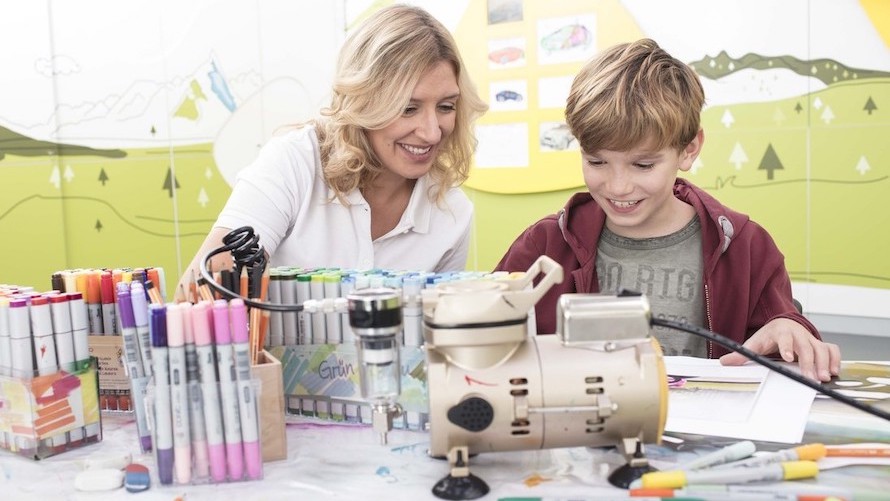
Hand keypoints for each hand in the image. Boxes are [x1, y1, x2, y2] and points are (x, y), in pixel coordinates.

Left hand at [719, 318, 840, 381]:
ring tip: (826, 378)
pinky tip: (835, 372)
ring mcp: (811, 338)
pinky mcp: (820, 343)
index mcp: (781, 332)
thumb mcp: (754, 343)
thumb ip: (741, 353)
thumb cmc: (769, 336)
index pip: (784, 338)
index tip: (788, 358)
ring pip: (822, 348)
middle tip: (813, 377)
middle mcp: (798, 334)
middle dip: (810, 362)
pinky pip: (832, 349)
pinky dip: (835, 359)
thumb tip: (724, 362)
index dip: (787, 347)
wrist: (783, 324)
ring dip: (825, 363)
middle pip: (806, 346)